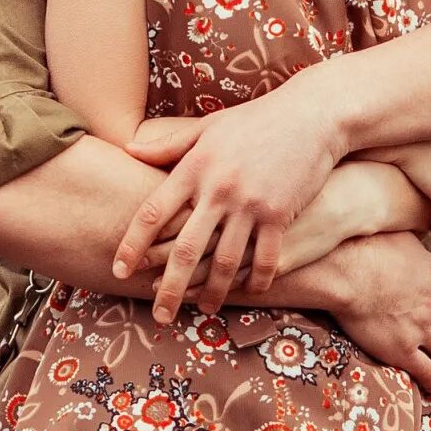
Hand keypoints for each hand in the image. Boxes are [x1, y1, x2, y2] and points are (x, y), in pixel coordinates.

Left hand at [114, 89, 344, 322]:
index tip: (119, 270)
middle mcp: (217, 189)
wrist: (311, 115)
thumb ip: (169, 144)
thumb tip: (129, 150)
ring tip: (204, 310)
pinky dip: (256, 282)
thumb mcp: (209, 127)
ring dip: (213, 293)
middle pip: (185, 248)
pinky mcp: (279, 214)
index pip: (152, 213)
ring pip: (225, 262)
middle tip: (158, 315)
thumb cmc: (256, 120)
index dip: (132, 244)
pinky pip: (264, 259)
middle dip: (170, 287)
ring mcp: (249, 204)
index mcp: (194, 167)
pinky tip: (249, 293)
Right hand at [329, 232, 430, 398]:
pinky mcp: (404, 351)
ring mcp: (420, 328)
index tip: (422, 290)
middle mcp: (430, 301)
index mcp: (428, 271)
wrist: (346, 273)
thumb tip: (396, 227)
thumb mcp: (392, 231)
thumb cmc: (361, 247)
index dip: (430, 286)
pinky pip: (427, 371)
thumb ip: (401, 236)